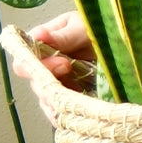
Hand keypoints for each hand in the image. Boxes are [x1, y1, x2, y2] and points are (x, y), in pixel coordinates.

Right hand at [13, 10, 94, 124]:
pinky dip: (63, 114)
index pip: (25, 58)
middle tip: (73, 76)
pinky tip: (72, 115)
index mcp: (41, 43)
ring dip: (57, 101)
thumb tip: (38, 35)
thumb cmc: (96, 28)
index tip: (63, 63)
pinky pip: (59, 110)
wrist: (117, 42)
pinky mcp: (68, 96)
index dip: (37, 65)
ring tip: (74, 100)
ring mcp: (56, 82)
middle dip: (51, 84)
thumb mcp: (82, 27)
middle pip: (35, 82)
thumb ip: (62, 36)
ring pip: (46, 99)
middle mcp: (44, 64)